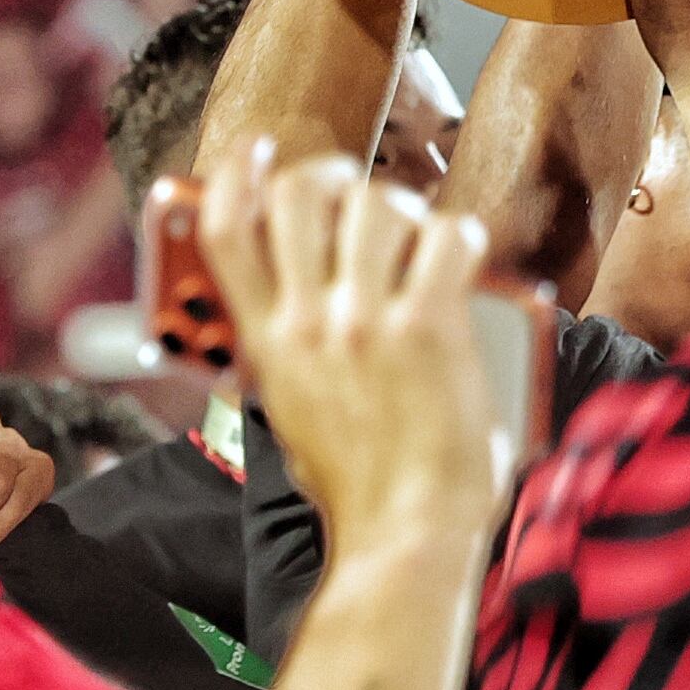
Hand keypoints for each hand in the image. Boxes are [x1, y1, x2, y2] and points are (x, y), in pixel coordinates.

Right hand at [198, 145, 503, 560]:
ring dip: (404, 209)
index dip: (238, 177)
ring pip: (377, 205)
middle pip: (301, 197)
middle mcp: (309, 322)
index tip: (258, 152)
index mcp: (267, 344)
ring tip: (420, 240)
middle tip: (361, 197)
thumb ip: (289, 355)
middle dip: (334, 180)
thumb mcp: (292, 415)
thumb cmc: (360, 490)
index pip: (228, 232)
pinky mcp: (428, 328)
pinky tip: (461, 261)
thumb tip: (301, 307)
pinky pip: (446, 238)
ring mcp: (366, 322)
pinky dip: (457, 237)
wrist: (405, 537)